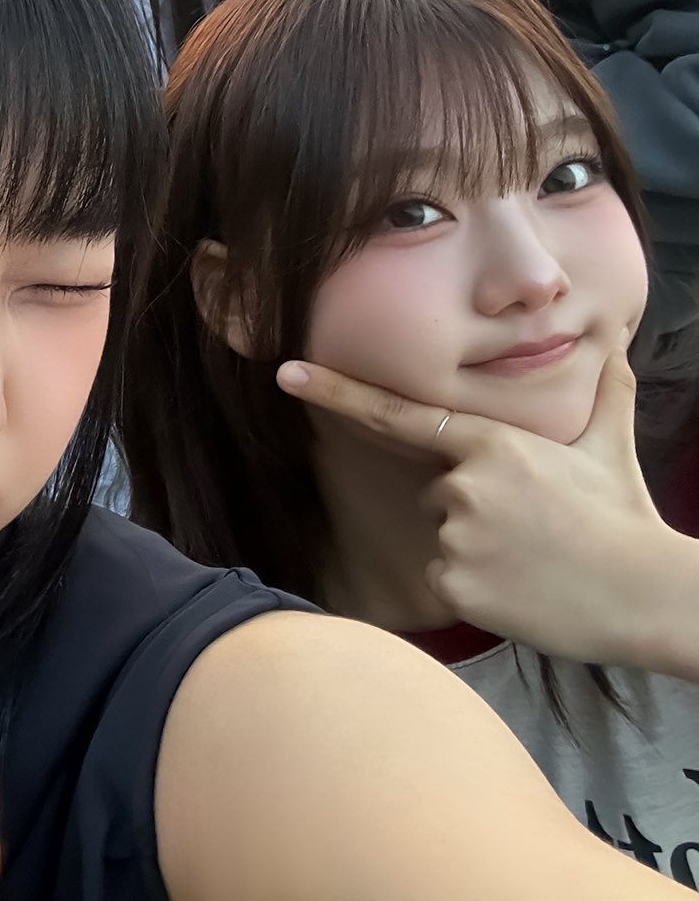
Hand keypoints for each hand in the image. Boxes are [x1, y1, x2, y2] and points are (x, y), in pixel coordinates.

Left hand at [276, 348, 698, 678]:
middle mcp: (464, 483)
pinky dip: (475, 588)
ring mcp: (456, 535)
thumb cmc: (624, 521)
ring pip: (441, 535)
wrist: (648, 595)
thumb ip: (602, 392)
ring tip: (533, 559)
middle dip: (471, 507)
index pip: (399, 413)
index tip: (286, 373)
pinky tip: (520, 589)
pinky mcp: (454, 583)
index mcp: (491, 443)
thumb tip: (616, 340)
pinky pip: (444, 578)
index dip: (337, 392)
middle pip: (435, 490)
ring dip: (475, 547)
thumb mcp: (609, 448)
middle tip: (533, 528)